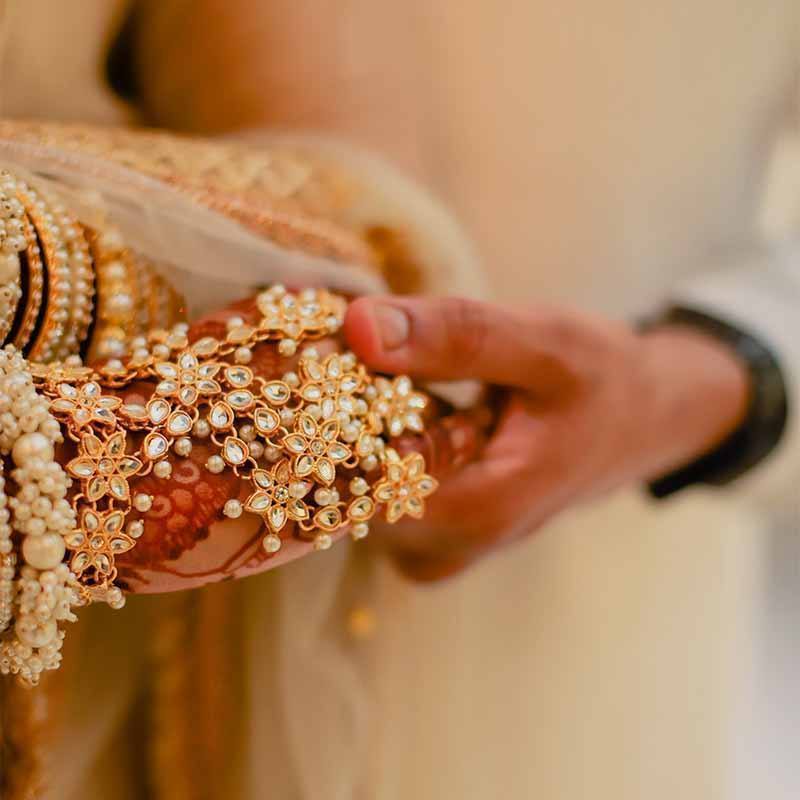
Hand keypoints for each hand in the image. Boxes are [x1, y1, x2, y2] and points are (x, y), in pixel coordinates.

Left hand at [344, 296, 748, 579]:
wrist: (640, 421)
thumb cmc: (603, 381)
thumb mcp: (543, 343)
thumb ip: (457, 336)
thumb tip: (359, 325)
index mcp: (479, 510)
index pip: (358, 481)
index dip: (324, 418)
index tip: (308, 358)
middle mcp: (452, 546)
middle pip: (348, 493)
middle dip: (325, 421)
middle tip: (320, 354)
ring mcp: (443, 547)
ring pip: (355, 497)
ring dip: (341, 432)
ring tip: (350, 369)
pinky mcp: (439, 533)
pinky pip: (376, 496)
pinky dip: (364, 445)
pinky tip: (381, 398)